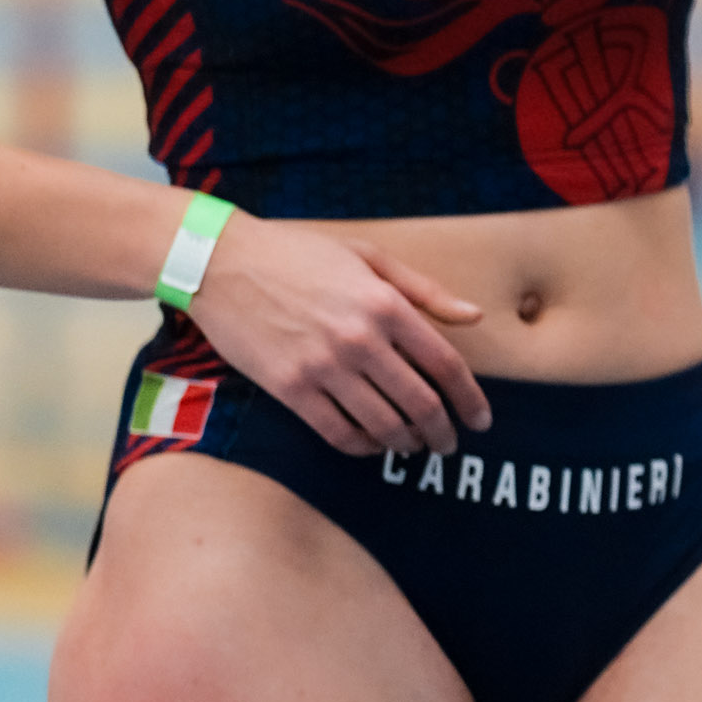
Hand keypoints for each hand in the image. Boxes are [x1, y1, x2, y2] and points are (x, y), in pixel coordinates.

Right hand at [185, 217, 487, 453]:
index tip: (480, 420)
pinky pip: (336, 432)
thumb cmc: (298, 254)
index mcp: (385, 304)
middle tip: (449, 445)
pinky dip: (363, 446)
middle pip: (420, 403)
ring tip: (414, 447)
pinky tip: (372, 445)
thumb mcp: (368, 257)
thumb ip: (425, 291)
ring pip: (382, 424)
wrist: (221, 264)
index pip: (445, 365)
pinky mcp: (289, 388)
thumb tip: (475, 316)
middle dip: (442, 433)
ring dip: (406, 444)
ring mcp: (322, 367)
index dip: (470, 399)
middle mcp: (359, 339)